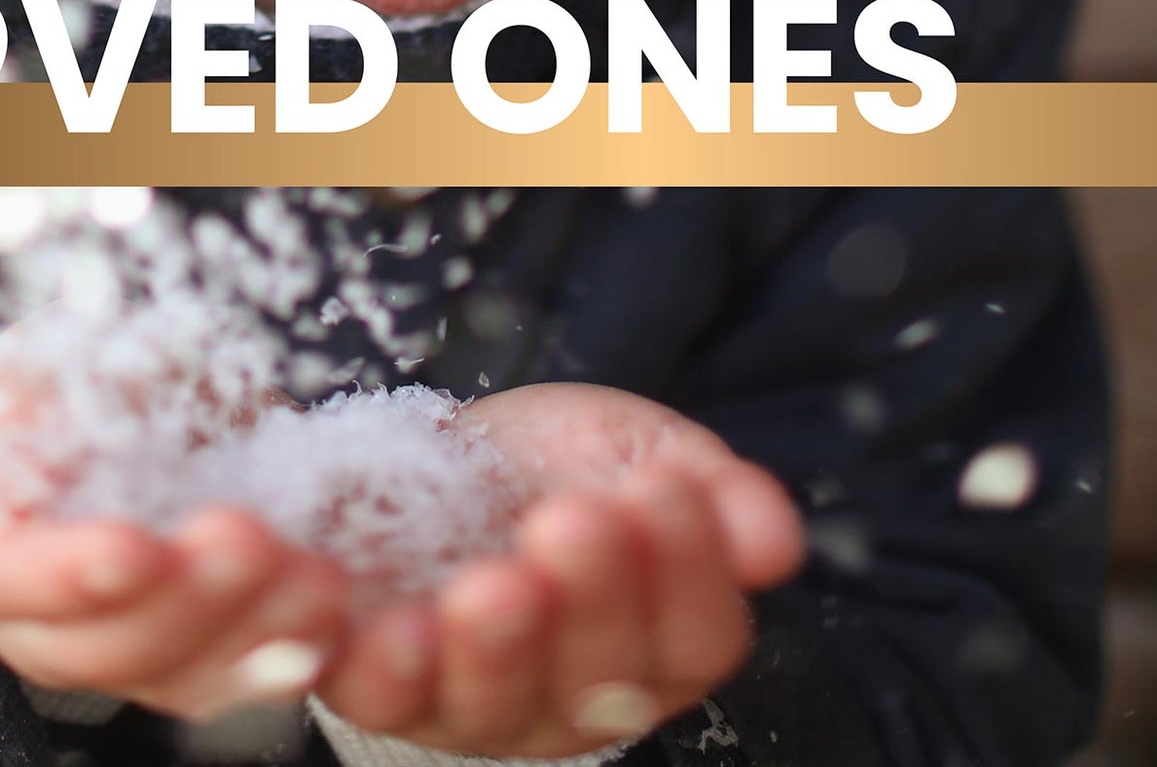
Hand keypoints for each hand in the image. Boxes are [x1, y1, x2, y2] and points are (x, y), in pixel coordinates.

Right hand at [0, 328, 350, 724]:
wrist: (142, 408)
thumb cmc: (90, 379)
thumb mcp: (64, 352)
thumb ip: (56, 373)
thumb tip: (49, 387)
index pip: (3, 576)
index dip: (64, 573)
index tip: (133, 547)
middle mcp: (40, 617)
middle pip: (100, 646)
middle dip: (183, 601)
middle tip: (249, 540)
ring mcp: (119, 650)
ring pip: (178, 677)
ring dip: (251, 632)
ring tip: (314, 578)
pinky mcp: (190, 661)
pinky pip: (237, 680)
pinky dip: (287, 653)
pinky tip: (328, 620)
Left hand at [314, 382, 804, 758]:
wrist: (431, 459)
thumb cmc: (551, 467)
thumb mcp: (636, 451)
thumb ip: (708, 490)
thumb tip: (776, 537)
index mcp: (656, 646)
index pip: (694, 637)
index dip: (687, 571)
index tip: (666, 489)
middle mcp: (572, 697)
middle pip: (599, 678)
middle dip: (591, 598)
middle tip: (574, 521)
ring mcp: (475, 703)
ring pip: (493, 705)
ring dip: (493, 648)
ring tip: (492, 585)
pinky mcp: (386, 689)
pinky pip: (380, 699)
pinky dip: (380, 666)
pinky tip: (382, 619)